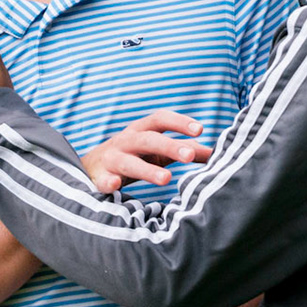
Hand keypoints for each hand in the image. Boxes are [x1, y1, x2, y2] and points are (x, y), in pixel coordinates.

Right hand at [78, 110, 211, 193]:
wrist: (89, 168)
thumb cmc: (133, 156)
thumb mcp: (157, 150)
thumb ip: (185, 151)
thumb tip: (217, 154)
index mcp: (142, 131)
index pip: (161, 119)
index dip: (179, 122)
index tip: (200, 130)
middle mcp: (126, 141)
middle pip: (149, 139)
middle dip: (169, 146)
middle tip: (190, 155)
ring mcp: (111, 159)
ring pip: (129, 162)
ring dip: (147, 169)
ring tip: (166, 179)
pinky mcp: (99, 177)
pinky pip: (104, 180)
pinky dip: (108, 182)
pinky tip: (115, 186)